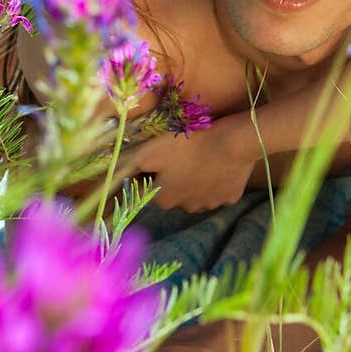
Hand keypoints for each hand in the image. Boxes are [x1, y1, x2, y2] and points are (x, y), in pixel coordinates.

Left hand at [124, 120, 253, 211]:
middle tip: (180, 153)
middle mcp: (185, 208)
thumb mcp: (149, 151)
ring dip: (195, 179)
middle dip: (174, 177)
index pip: (148, 188)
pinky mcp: (230, 197)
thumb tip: (118, 171)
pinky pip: (219, 189)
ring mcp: (210, 204)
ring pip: (197, 192)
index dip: (149, 171)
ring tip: (200, 157)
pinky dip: (217, 179)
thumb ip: (130, 164)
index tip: (157, 155)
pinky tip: (218, 163)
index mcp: (163, 200)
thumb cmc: (187, 145)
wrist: (232, 143)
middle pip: (174, 192)